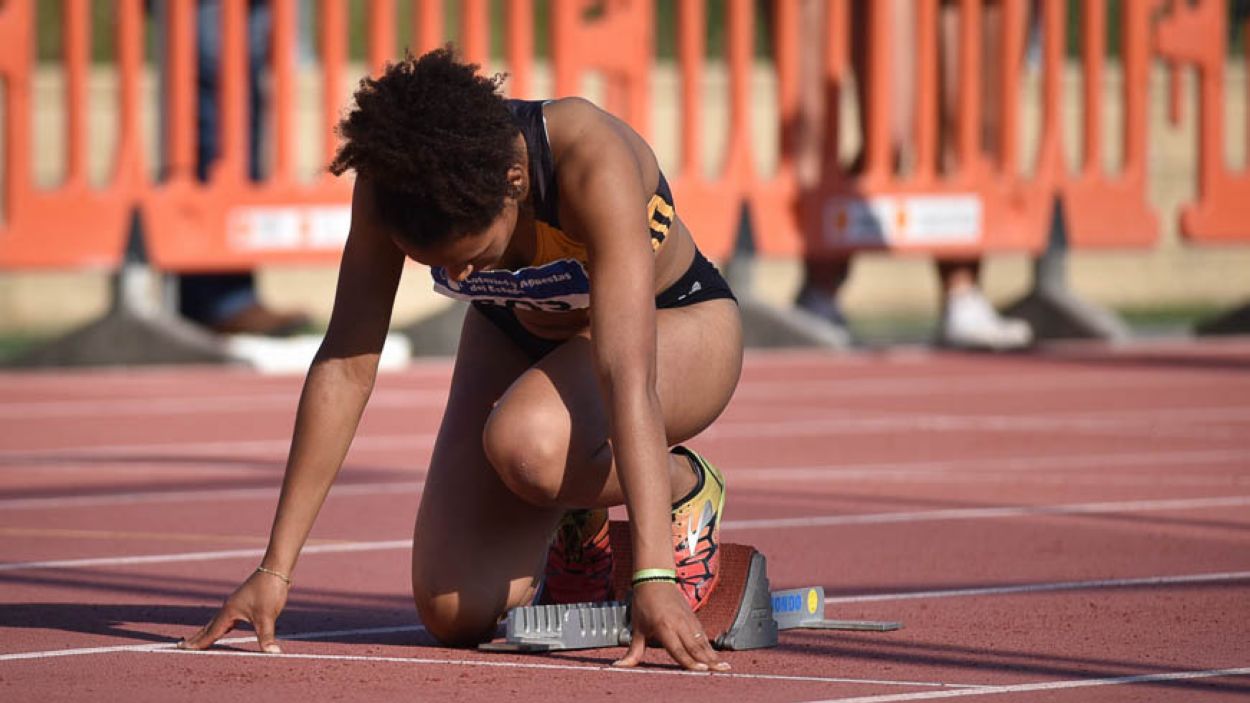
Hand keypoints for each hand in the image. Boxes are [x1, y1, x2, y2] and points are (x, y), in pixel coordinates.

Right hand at [179, 568, 289, 653]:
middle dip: (197, 637)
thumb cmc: (269, 590)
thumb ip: (266, 636)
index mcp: (229, 612)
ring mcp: (236, 604)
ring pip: (218, 621)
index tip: (182, 648)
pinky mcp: (244, 602)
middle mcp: (228, 608)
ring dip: (208, 631)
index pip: (210, 632)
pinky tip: (226, 629)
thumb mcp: (267, 616)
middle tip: (182, 646)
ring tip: (200, 640)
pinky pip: (228, 618)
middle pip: (209, 626)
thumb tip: (272, 653)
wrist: (276, 569)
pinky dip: (222, 626)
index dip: (198, 643)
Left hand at [613, 581, 730, 671]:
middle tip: (719, 671)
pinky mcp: (693, 616)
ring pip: (702, 640)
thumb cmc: (644, 602)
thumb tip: (620, 665)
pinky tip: (716, 655)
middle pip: (695, 646)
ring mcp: (688, 619)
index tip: (700, 670)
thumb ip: (634, 650)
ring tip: (723, 666)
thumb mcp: (637, 628)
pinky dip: (710, 646)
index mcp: (663, 626)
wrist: (655, 577)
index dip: (689, 661)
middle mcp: (678, 623)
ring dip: (713, 654)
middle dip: (708, 661)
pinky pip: (703, 634)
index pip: (678, 649)